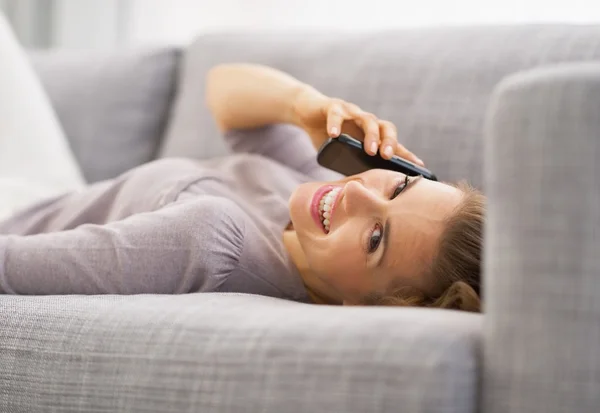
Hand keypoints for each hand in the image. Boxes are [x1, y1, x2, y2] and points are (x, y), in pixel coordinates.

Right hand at [294, 88, 423, 165]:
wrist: (308, 113)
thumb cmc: (329, 136)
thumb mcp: (343, 152)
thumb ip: (354, 163)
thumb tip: (363, 185)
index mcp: (371, 134)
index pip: (393, 143)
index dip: (406, 154)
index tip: (419, 166)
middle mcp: (366, 121)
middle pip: (385, 127)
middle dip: (390, 142)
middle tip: (389, 157)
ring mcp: (351, 112)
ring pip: (367, 120)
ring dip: (371, 135)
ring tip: (370, 150)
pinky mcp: (333, 107)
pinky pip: (336, 114)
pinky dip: (336, 124)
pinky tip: (334, 135)